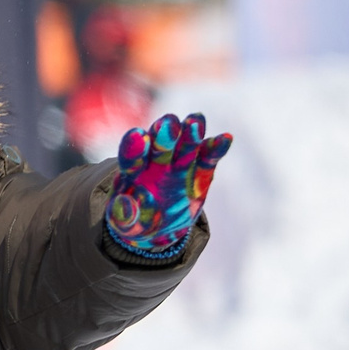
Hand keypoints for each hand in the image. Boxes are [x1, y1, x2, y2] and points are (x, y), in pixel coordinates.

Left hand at [104, 112, 231, 261]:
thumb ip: (124, 215)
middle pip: (160, 143)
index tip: (137, 136)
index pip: (132, 155)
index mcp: (133, 172)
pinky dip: (216, 147)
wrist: (160, 227)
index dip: (134, 146)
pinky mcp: (201, 169)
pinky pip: (208, 156)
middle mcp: (156, 161)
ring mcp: (180, 163)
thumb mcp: (127, 224)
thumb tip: (123, 205)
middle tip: (168, 125)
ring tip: (196, 122)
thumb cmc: (137, 222)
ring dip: (191, 132)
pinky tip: (225, 139)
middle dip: (164, 133)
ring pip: (185, 144)